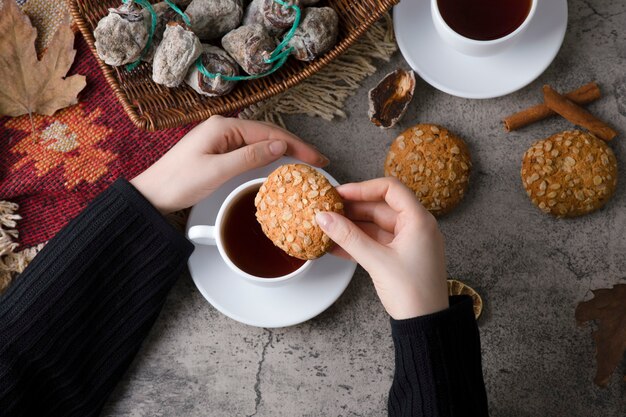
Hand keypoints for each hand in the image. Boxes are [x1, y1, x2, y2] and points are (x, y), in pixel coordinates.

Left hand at [130, 116, 327, 213]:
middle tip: (319, 161)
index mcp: (224, 127)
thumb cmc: (178, 182)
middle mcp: (224, 127)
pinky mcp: (219, 150)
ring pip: (261, 141)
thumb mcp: (217, 170)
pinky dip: (269, 156)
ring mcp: (221, 138)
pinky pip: (250, 149)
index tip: (317, 158)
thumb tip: (280, 146)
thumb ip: (250, 156)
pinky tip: (279, 163)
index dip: (296, 145)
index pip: (269, 133)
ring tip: (306, 162)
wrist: (152, 193)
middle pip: (268, 134)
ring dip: (284, 151)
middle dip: (295, 146)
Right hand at [315, 178, 448, 319]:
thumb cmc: (413, 293)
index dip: (362, 188)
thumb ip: (348, 237)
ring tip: (327, 227)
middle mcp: (416, 227)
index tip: (340, 194)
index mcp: (419, 220)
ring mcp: (408, 242)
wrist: (426, 325)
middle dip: (352, 209)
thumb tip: (324, 218)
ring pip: (375, 225)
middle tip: (328, 210)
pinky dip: (357, 242)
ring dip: (351, 226)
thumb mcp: (377, 261)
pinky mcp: (400, 257)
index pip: (390, 189)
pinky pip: (375, 242)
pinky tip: (335, 245)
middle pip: (380, 206)